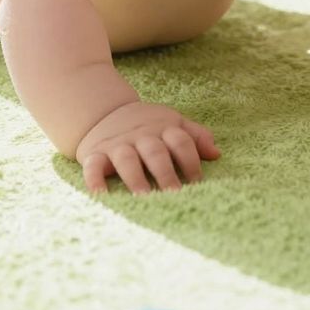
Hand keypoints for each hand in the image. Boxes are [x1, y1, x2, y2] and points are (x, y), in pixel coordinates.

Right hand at [77, 102, 220, 194]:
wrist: (102, 111)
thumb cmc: (146, 125)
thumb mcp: (172, 122)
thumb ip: (195, 136)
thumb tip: (216, 154)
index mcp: (163, 128)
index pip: (180, 141)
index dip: (191, 161)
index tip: (197, 182)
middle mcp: (141, 136)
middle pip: (155, 152)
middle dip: (165, 173)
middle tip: (174, 194)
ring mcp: (117, 144)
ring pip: (126, 159)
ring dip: (135, 178)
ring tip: (143, 198)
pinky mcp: (94, 154)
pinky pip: (93, 166)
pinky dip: (95, 180)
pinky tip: (101, 195)